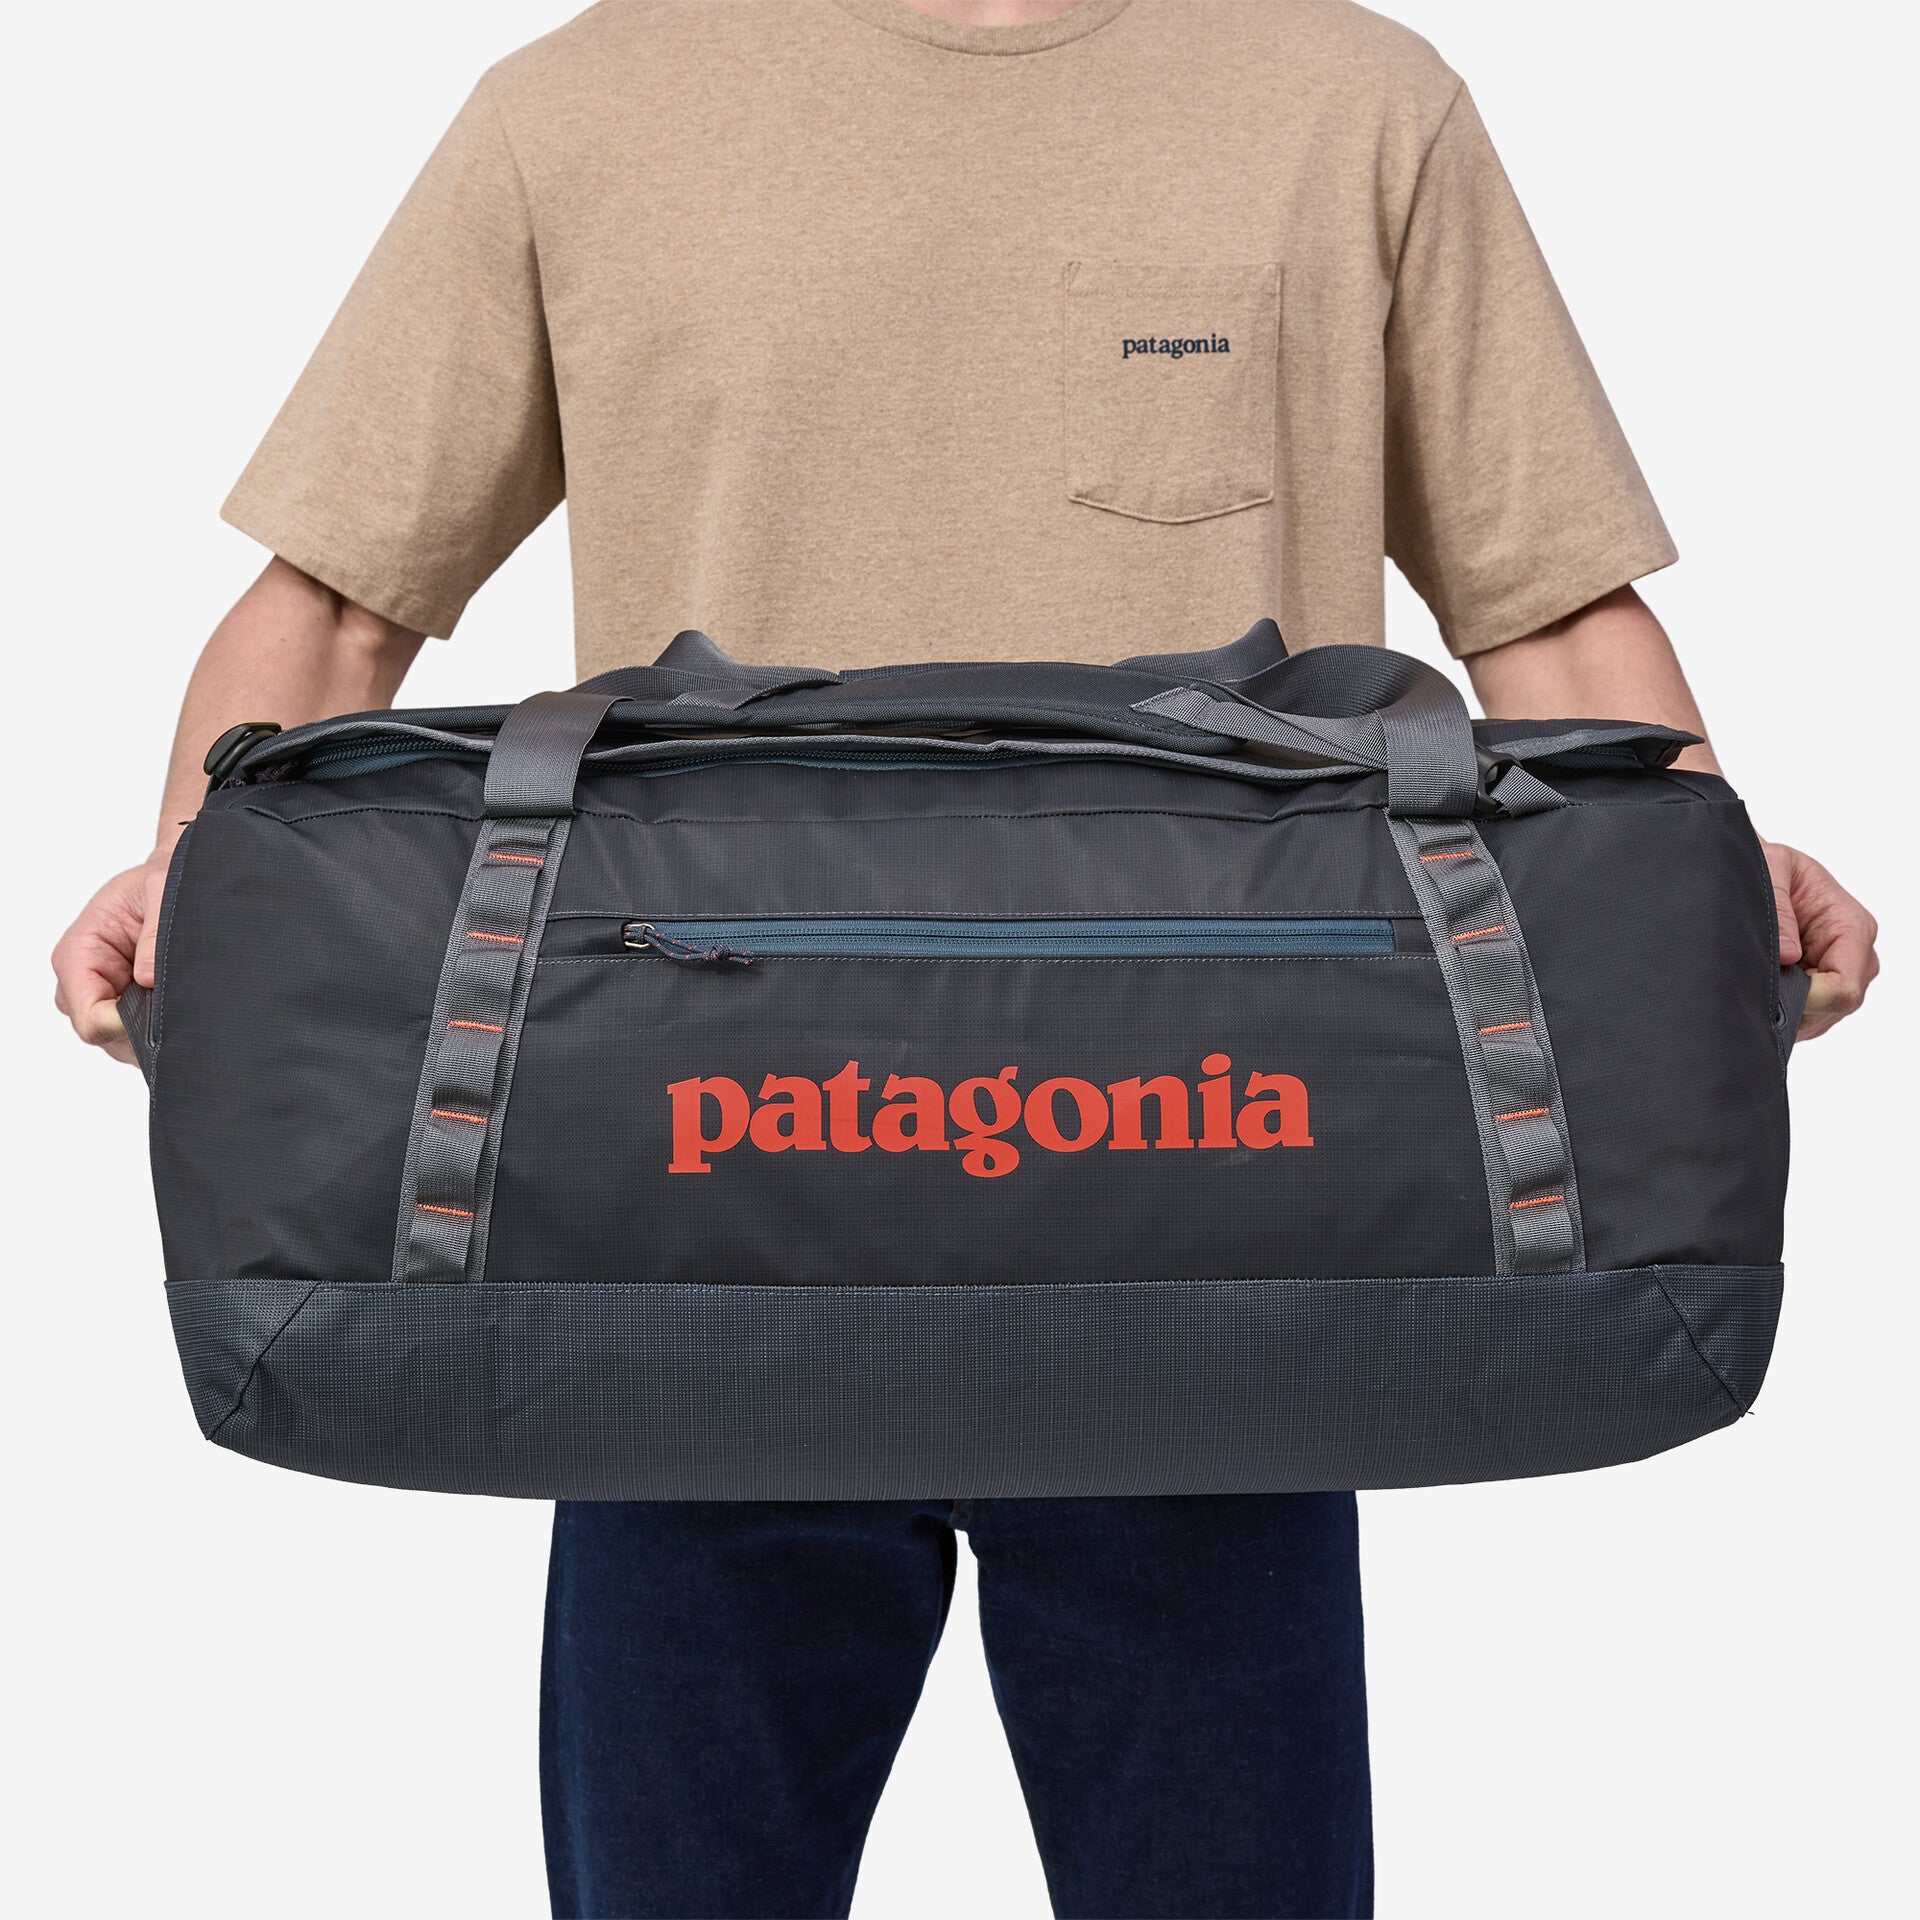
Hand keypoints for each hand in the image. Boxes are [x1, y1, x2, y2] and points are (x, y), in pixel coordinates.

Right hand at [52, 846, 172, 1066]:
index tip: (163, 1012)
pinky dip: (158, 1026)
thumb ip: (156, 932)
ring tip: (180, 995)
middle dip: (144, 1028)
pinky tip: (176, 1002)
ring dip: (153, 1028)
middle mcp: (80, 982)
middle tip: (183, 1003)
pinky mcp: (117, 1005)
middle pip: (104, 1034)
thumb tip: (148, 978)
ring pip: (120, 1040)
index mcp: (77, 955)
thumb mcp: (160, 889)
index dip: (125, 1026)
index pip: (90, 1018)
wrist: (162, 884)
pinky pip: (134, 1034)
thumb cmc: (156, 883)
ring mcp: (98, 997)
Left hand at [1763, 841, 1877, 1040]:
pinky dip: (1785, 1010)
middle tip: (1755, 986)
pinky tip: (1765, 987)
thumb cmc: (1771, 867)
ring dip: (1788, 1009)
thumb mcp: (1772, 868)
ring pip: (1822, 1016)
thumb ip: (1779, 908)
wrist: (1764, 870)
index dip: (1809, 999)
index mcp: (1851, 926)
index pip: (1844, 987)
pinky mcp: (1825, 986)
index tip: (1772, 990)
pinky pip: (1810, 1015)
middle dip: (1795, 1005)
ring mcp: (1842, 973)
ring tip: (1758, 981)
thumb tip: (1788, 954)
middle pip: (1836, 1006)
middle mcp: (1856, 954)